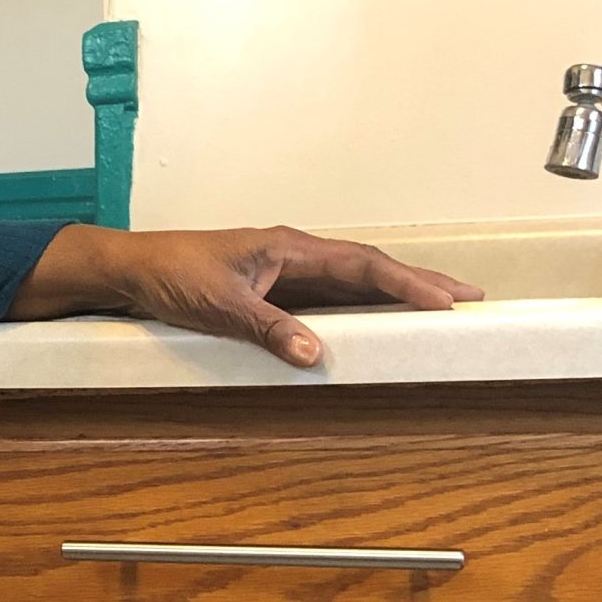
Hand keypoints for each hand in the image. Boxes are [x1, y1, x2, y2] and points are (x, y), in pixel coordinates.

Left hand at [10, 223, 481, 367]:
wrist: (132, 269)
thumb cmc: (171, 275)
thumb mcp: (219, 306)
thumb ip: (268, 329)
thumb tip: (315, 352)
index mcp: (289, 248)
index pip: (362, 266)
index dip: (407, 283)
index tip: (446, 300)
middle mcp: (295, 255)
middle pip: (370, 270)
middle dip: (420, 284)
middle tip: (470, 299)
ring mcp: (287, 273)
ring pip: (354, 284)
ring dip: (396, 296)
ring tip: (440, 309)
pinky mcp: (275, 292)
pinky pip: (329, 300)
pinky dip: (362, 311)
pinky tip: (380, 326)